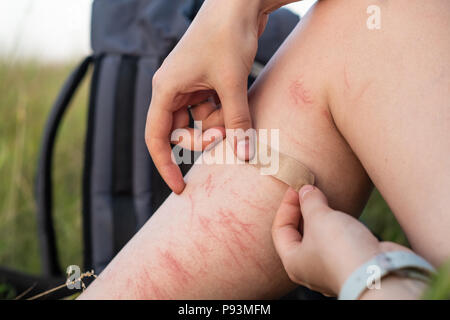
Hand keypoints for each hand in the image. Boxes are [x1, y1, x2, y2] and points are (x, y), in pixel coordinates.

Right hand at [145, 0, 273, 193]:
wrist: (239, 3)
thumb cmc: (227, 36)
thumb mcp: (232, 83)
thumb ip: (237, 121)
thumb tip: (245, 155)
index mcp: (166, 89)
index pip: (157, 137)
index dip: (165, 165)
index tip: (179, 188)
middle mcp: (173, 89)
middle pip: (180, 132)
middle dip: (204, 140)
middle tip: (227, 138)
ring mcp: (190, 85)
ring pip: (200, 122)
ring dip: (220, 126)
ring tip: (237, 114)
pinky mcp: (206, 82)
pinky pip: (212, 109)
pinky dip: (226, 114)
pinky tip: (239, 105)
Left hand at [272, 185, 408, 295]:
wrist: (381, 271)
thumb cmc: (340, 248)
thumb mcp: (319, 217)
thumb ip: (309, 201)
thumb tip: (305, 190)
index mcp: (293, 261)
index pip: (280, 229)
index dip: (286, 205)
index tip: (297, 188)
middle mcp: (309, 268)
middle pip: (298, 233)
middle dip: (303, 210)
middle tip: (310, 190)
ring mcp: (331, 267)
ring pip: (319, 237)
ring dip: (321, 217)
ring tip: (326, 199)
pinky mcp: (351, 263)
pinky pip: (337, 240)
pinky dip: (336, 225)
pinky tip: (343, 214)